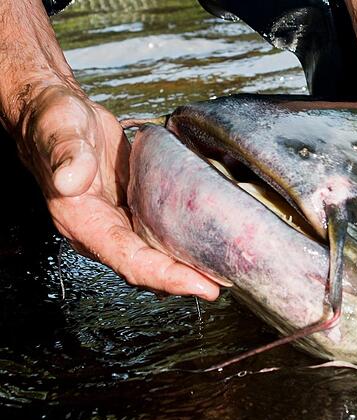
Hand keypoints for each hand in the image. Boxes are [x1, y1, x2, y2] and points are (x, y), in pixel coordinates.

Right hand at [14, 84, 219, 299]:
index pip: (127, 260)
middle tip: (220, 285)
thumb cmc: (53, 122)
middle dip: (182, 280)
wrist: (55, 115)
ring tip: (221, 273)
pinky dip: (181, 246)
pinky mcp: (131, 211)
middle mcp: (99, 229)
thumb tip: (70, 180)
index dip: (164, 276)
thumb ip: (67, 154)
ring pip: (153, 256)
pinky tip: (206, 246)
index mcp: (81, 220)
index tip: (197, 285)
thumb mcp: (59, 129)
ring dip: (185, 268)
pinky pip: (158, 237)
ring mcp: (117, 223)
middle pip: (145, 268)